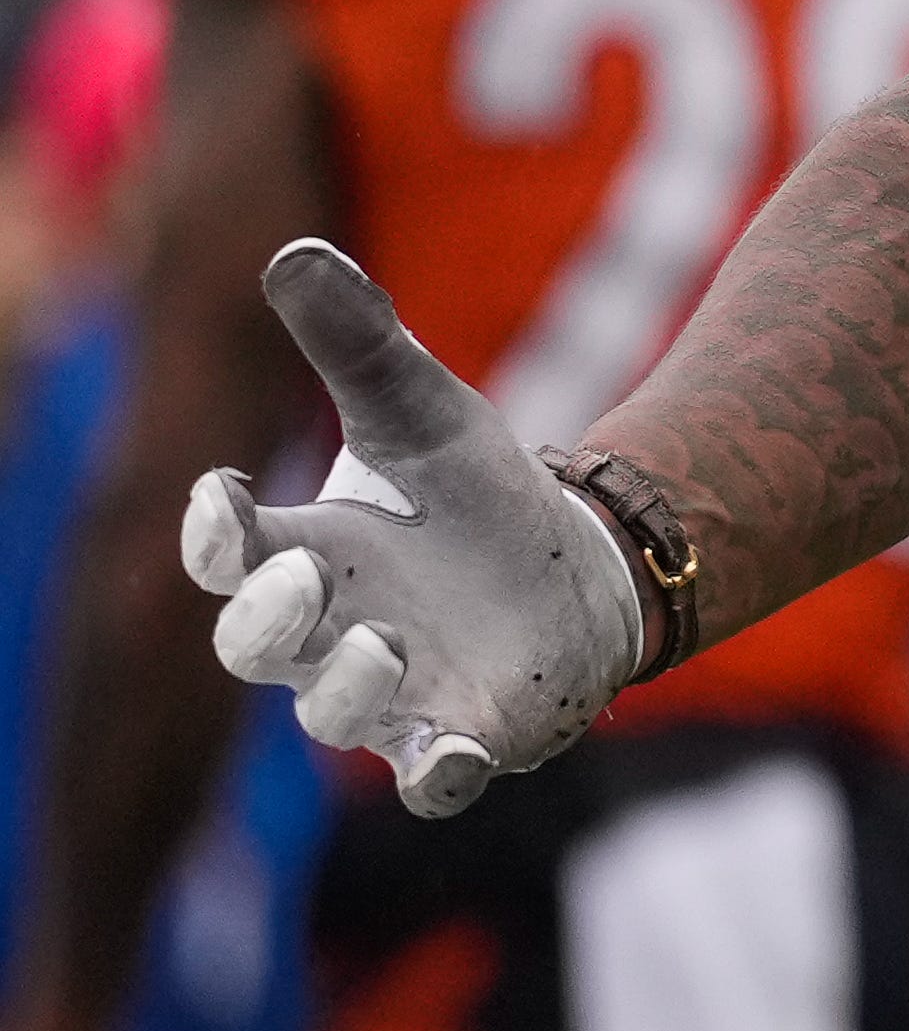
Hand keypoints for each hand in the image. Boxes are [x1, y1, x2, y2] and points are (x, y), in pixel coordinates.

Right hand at [177, 242, 646, 817]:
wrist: (578, 564)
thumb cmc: (474, 497)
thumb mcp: (423, 409)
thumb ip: (357, 341)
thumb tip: (292, 250)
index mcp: (306, 554)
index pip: (224, 557)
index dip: (209, 533)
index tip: (222, 489)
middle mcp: (331, 635)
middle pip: (255, 647)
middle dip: (264, 617)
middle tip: (302, 575)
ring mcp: (395, 694)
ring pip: (338, 714)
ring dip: (349, 682)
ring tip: (383, 639)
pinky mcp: (468, 735)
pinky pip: (433, 780)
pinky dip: (436, 774)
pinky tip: (453, 755)